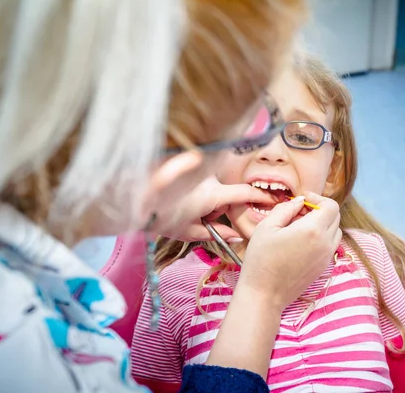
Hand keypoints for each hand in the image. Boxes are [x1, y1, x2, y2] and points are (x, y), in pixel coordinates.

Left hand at [149, 175, 274, 241]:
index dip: (260, 197)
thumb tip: (237, 236)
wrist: (133, 201)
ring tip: (188, 210)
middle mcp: (208, 179)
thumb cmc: (161, 218)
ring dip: (207, 200)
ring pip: (213, 188)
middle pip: (226, 194)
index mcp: (213, 194)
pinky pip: (201, 182)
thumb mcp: (191, 232)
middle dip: (218, 208)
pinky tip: (182, 199)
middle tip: (201, 219)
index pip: (245, 192)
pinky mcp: (185, 167)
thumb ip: (218, 233)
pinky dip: (197, 192)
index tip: (271, 200)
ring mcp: (197, 172)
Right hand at [237, 192, 341, 312]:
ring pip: (335, 231)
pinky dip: (321, 237)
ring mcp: (326, 256)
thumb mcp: (267, 227)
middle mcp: (325, 243)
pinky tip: (301, 241)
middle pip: (335, 217)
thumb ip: (286, 209)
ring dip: (322, 223)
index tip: (302, 201)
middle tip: (299, 212)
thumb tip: (300, 201)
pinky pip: (330, 245)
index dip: (317, 199)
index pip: (331, 205)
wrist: (265, 294)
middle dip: (320, 210)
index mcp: (312, 230)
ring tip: (299, 227)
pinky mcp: (323, 267)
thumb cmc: (261, 260)